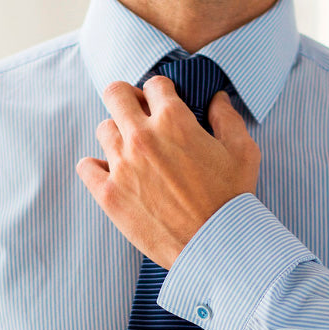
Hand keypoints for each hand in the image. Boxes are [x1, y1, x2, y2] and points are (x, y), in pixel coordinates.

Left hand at [76, 76, 260, 269]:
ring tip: (133, 151)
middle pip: (115, 93)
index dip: (162, 92)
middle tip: (139, 114)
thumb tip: (216, 97)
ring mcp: (121, 165)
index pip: (155, 84)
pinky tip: (112, 173)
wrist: (215, 246)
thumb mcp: (242, 152)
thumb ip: (227, 117)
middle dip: (128, 98)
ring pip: (102, 128)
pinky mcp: (108, 194)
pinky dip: (95, 166)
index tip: (165, 104)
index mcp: (174, 120)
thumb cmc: (232, 199)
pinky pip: (85, 166)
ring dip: (117, 134)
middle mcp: (143, 137)